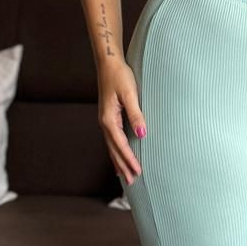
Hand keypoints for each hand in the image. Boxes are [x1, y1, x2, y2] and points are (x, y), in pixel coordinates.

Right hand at [97, 60, 146, 186]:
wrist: (108, 63)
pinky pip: (112, 140)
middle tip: (131, 182)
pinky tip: (119, 155)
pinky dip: (116, 151)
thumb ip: (136, 114)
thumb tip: (142, 134)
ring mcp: (105, 121)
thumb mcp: (130, 94)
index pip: (120, 145)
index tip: (137, 172)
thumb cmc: (120, 76)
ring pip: (112, 147)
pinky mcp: (108, 117)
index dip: (129, 159)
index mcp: (108, 120)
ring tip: (125, 176)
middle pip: (113, 150)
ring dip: (118, 161)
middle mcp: (104, 123)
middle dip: (122, 166)